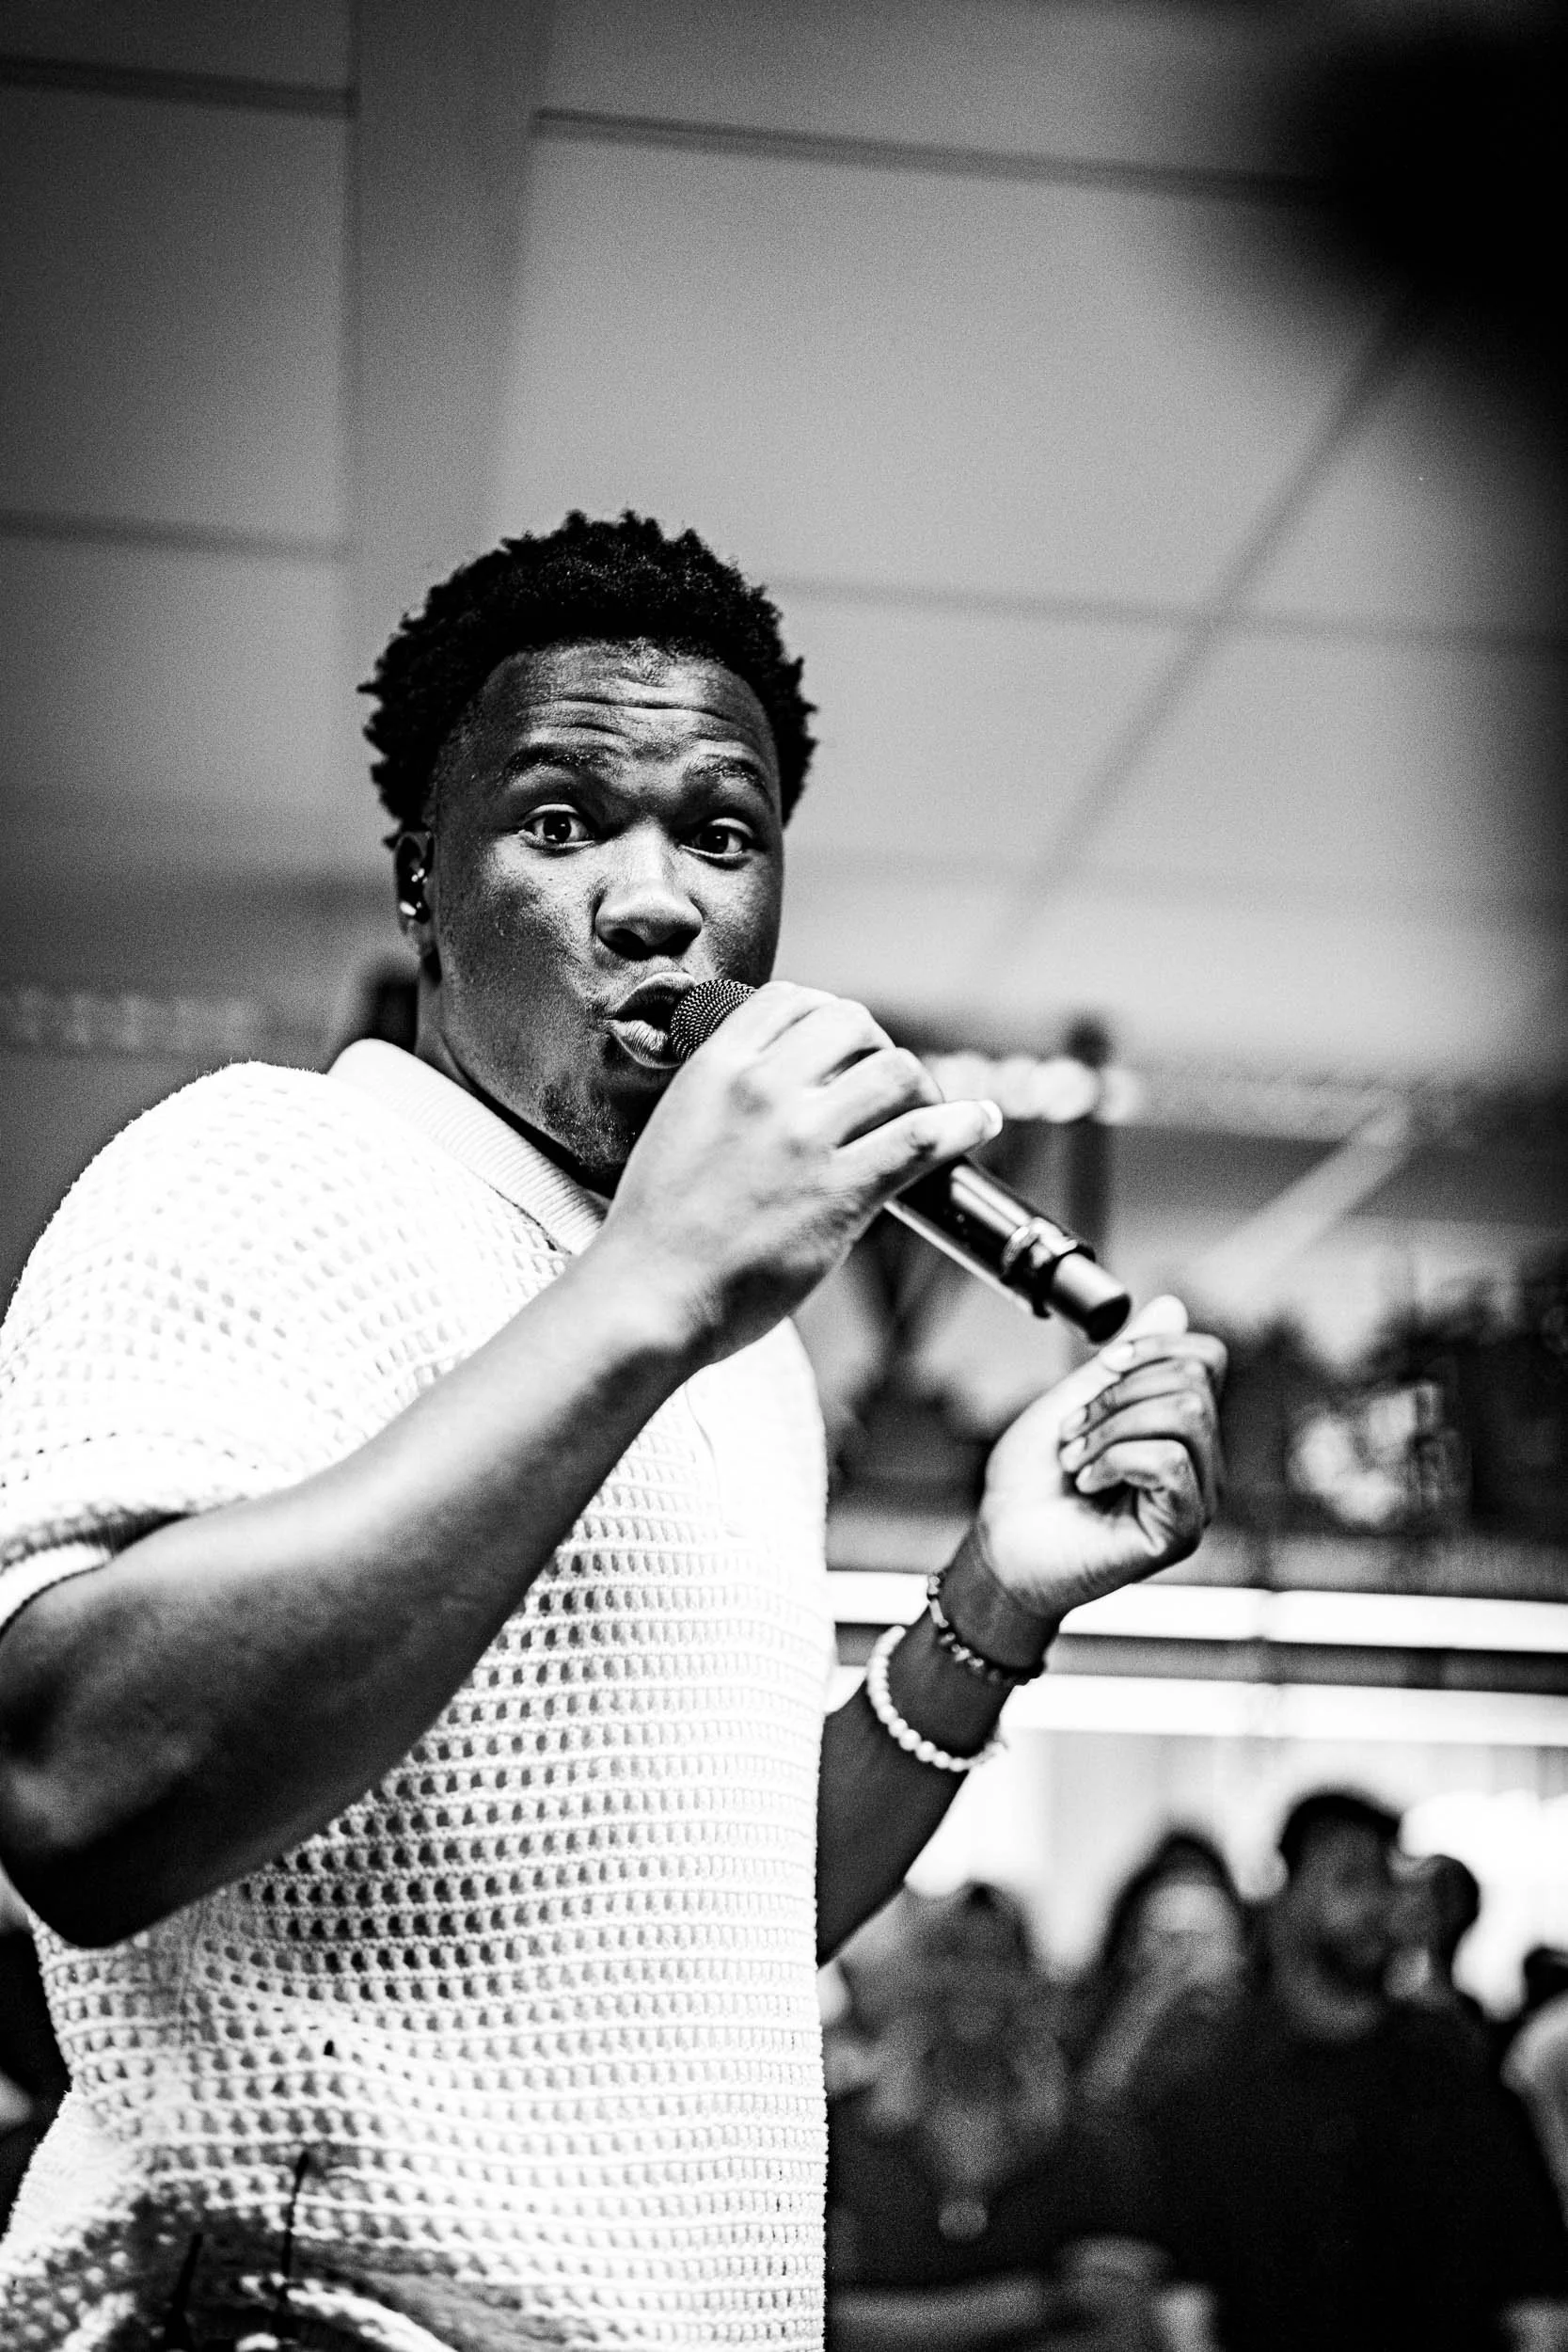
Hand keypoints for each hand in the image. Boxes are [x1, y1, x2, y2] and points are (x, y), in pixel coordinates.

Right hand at [600, 981, 999, 1362]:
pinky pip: (924, 1136)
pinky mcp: (841, 1190)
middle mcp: (763, 1088)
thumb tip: (780, 1087)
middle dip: (876, 1047)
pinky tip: (978, 1123)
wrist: (649, 1296)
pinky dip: (962, 1124)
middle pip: (851, 1023)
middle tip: (882, 1084)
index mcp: (717, 1067)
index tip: (842, 1047)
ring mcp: (805, 1138)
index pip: (792, 999)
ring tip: (922, 1112)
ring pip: (895, 1071)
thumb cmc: (656, 1230)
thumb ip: (726, 1095)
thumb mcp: (678, 1126)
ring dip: (918, 1087)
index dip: (827, 1018)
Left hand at [976, 1296, 1225, 1620]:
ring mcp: (1195, 1499)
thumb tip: (1173, 1308)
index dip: (1155, 1346)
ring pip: (1185, 1415)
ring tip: (1077, 1459)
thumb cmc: (1031, 1483)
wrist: (1002, 1544)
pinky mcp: (1181, 1531)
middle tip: (1073, 1432)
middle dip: (1117, 1394)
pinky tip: (1088, 1482)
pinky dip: (1116, 1459)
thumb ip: (1124, 1361)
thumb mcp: (1073, 1402)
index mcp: (1178, 1429)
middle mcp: (1198, 1463)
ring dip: (1111, 1427)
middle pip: (1193, 1383)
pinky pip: (1170, 1461)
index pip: (1207, 1360)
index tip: (1104, 1366)